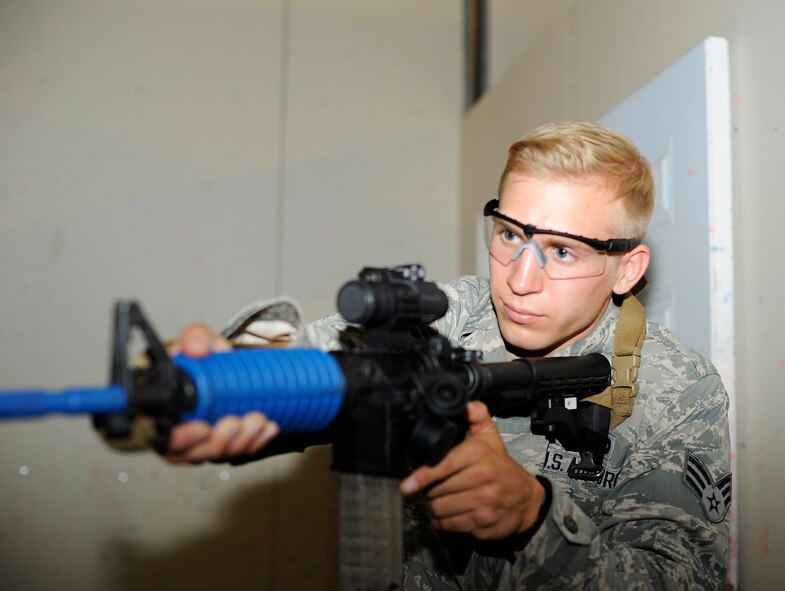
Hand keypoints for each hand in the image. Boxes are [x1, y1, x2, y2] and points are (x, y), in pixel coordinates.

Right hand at [162, 323, 278, 463]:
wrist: (224, 364)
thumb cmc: (201, 357)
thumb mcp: (197, 340)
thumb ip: (194, 338)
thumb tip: (196, 348)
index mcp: (163, 410)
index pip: (161, 438)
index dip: (181, 439)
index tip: (203, 428)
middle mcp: (180, 431)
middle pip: (192, 454)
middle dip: (217, 442)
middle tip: (234, 423)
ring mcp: (204, 441)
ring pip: (218, 455)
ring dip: (240, 441)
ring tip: (257, 420)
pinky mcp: (226, 443)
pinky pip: (240, 450)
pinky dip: (256, 441)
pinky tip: (267, 428)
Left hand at [399, 401, 544, 539]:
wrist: (527, 499)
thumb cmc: (503, 468)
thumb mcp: (492, 438)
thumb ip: (477, 416)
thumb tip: (466, 403)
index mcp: (479, 455)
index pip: (443, 466)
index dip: (422, 476)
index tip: (407, 485)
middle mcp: (481, 478)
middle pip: (436, 490)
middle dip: (428, 490)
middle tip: (434, 485)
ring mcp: (482, 502)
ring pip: (440, 508)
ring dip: (434, 506)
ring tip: (442, 498)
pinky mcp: (481, 523)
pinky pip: (449, 524)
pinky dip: (443, 521)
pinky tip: (449, 512)